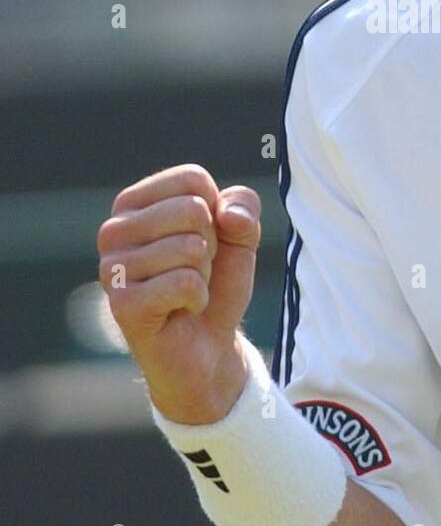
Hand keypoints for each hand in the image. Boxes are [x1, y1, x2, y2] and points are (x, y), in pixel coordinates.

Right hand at [97, 164, 260, 423]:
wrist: (208, 346)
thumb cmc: (216, 281)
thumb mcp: (241, 235)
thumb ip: (244, 207)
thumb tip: (228, 215)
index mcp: (133, 203)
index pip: (192, 179)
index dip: (216, 212)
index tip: (203, 240)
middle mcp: (113, 231)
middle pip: (192, 210)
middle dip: (210, 245)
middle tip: (195, 271)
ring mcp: (112, 268)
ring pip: (190, 248)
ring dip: (203, 275)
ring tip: (185, 292)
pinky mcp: (122, 304)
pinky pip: (184, 283)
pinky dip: (197, 298)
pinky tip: (180, 310)